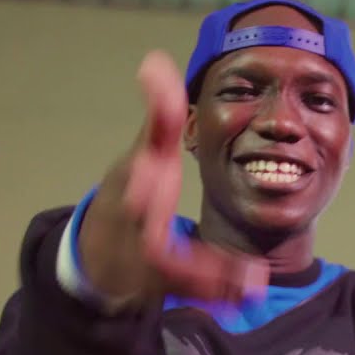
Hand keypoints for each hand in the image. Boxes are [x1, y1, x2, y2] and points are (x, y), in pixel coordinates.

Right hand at [79, 51, 267, 308]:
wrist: (102, 254)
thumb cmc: (129, 195)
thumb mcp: (142, 156)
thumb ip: (158, 116)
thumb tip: (155, 61)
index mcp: (125, 200)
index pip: (129, 193)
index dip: (138, 183)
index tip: (153, 171)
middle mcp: (131, 238)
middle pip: (150, 246)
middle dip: (180, 243)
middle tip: (217, 243)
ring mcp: (145, 269)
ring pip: (176, 276)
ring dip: (212, 278)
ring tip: (253, 279)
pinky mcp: (166, 288)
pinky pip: (193, 293)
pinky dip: (221, 293)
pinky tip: (253, 291)